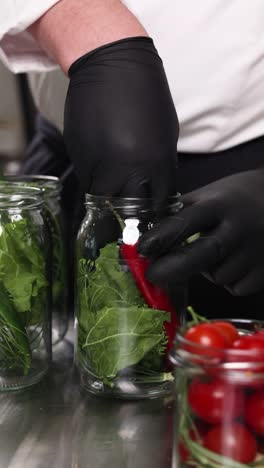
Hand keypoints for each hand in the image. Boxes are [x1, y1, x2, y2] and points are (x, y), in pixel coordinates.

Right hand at [63, 37, 177, 203]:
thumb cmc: (145, 93)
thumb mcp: (166, 130)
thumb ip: (162, 161)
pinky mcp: (80, 156)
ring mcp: (101, 164)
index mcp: (157, 162)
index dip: (154, 208)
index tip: (150, 210)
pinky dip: (94, 184)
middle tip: (130, 212)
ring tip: (112, 195)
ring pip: (104, 200)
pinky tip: (99, 174)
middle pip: (130, 208)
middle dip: (131, 212)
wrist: (110, 64)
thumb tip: (156, 184)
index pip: (158, 202)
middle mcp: (129, 169)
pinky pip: (87, 182)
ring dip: (109, 200)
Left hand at [138, 169, 263, 295]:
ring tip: (214, 253)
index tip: (143, 248)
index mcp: (220, 205)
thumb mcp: (209, 195)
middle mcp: (238, 228)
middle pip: (202, 255)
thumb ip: (181, 212)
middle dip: (173, 268)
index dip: (161, 237)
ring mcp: (255, 251)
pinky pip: (236, 286)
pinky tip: (233, 262)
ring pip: (218, 276)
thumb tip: (148, 232)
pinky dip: (228, 280)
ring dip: (207, 272)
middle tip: (152, 274)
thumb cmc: (237, 197)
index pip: (186, 222)